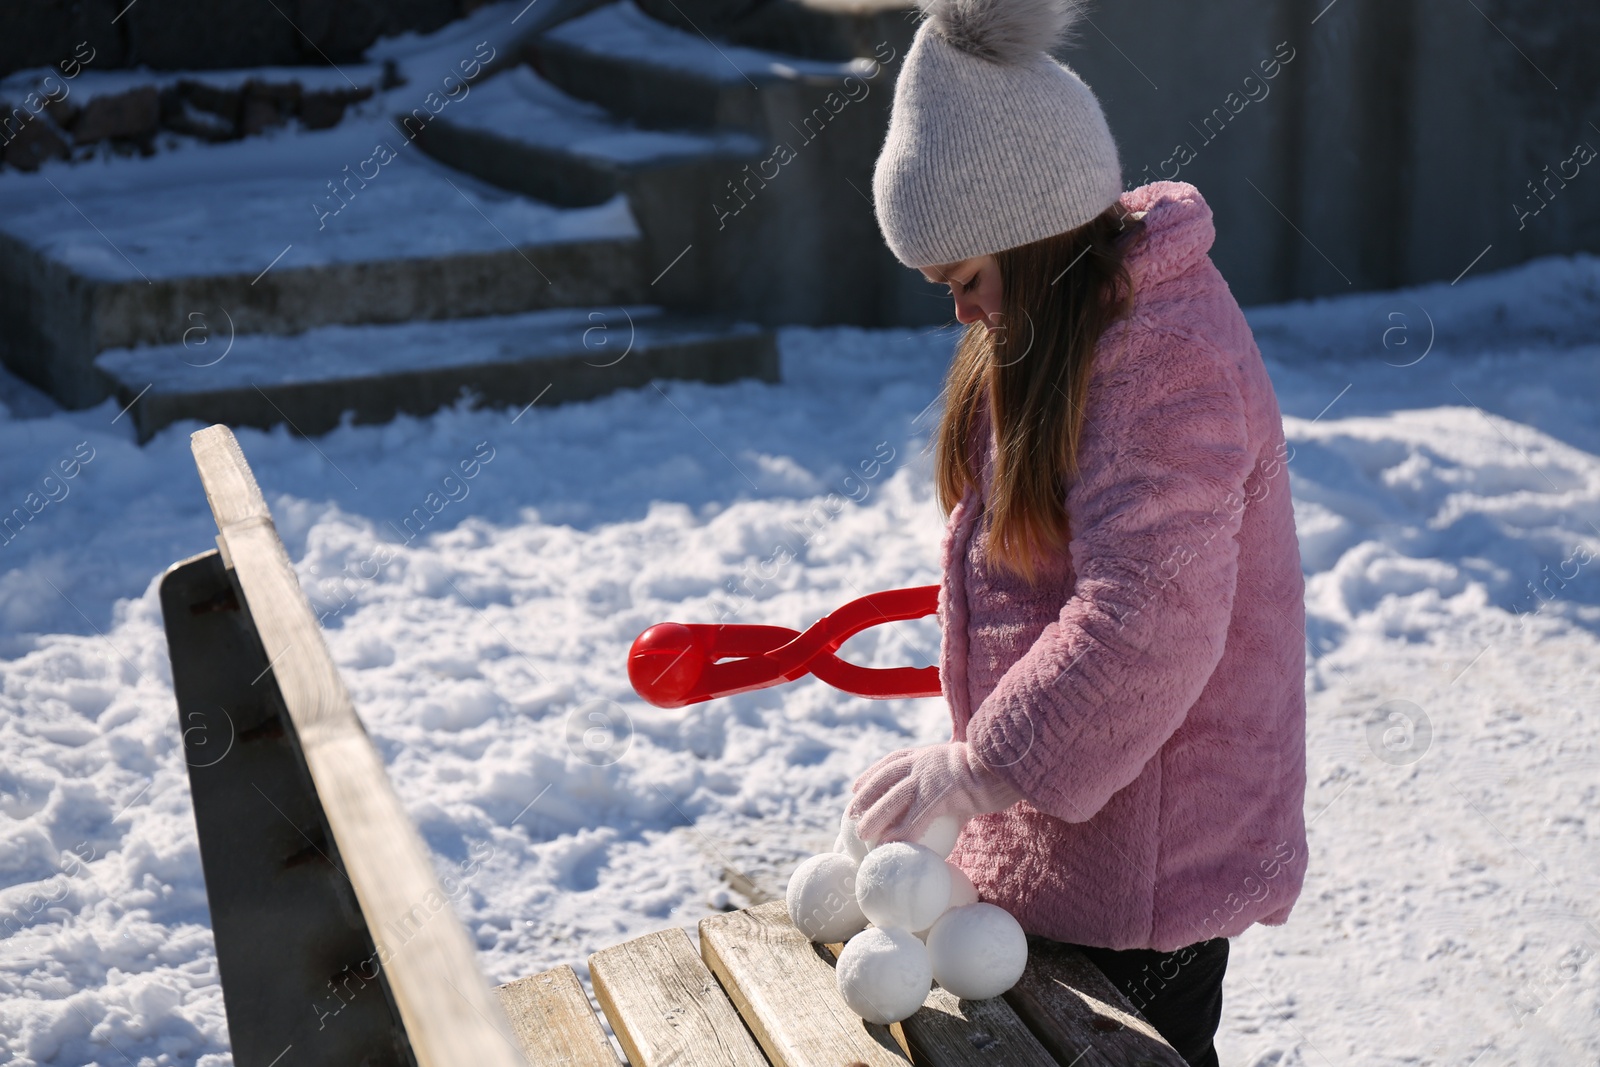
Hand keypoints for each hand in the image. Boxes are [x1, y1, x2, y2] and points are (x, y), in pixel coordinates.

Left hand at [847, 741, 1023, 845]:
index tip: (855, 787)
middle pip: (885, 780)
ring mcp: (930, 777)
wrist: (1009, 764)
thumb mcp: (966, 768)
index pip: (891, 761)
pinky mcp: (940, 795)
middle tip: (850, 816)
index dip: (871, 775)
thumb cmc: (995, 770)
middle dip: (865, 798)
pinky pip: (915, 820)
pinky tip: (891, 847)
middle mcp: (923, 762)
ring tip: (862, 834)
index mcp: (927, 753)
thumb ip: (954, 782)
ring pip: (893, 799)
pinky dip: (901, 835)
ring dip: (875, 817)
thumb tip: (957, 801)